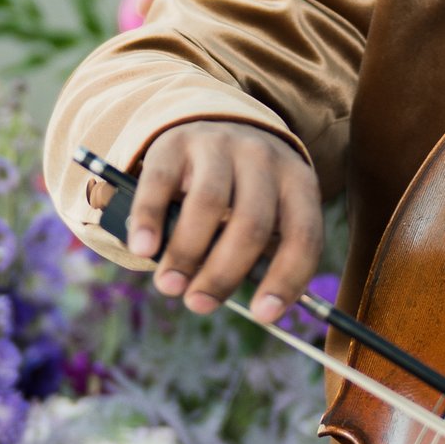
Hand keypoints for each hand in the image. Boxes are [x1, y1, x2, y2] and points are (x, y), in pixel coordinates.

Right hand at [125, 120, 324, 321]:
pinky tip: (142, 249)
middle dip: (223, 273)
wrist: (210, 128)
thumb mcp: (265, 215)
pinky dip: (150, 220)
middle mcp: (263, 159)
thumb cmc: (241, 193)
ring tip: (169, 285)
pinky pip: (161, 182)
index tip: (263, 315)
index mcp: (298, 183)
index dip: (285, 279)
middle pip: (252, 224)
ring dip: (186, 252)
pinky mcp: (176, 143)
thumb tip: (246, 306)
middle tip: (199, 304)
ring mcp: (219, 145)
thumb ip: (258, 256)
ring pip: (209, 204)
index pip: (302, 236)